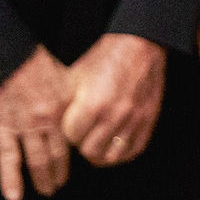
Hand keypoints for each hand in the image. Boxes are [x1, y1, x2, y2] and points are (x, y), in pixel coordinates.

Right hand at [0, 45, 74, 199]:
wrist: (6, 55)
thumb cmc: (32, 61)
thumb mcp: (62, 76)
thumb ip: (69, 98)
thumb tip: (78, 111)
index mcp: (65, 106)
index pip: (74, 138)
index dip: (75, 155)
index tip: (75, 165)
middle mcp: (48, 120)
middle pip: (57, 154)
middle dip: (59, 174)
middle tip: (59, 187)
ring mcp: (26, 127)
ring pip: (36, 160)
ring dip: (42, 179)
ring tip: (46, 192)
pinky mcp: (3, 129)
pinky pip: (9, 159)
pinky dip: (11, 180)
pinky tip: (15, 196)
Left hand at [60, 34, 165, 167]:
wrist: (139, 42)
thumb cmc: (105, 55)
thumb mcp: (75, 75)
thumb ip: (64, 103)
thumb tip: (51, 123)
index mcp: (93, 104)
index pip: (71, 137)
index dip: (68, 130)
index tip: (71, 122)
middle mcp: (115, 115)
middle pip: (90, 151)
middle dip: (82, 143)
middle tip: (83, 132)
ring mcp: (134, 119)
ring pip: (112, 156)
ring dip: (101, 152)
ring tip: (96, 142)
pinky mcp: (149, 119)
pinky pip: (134, 150)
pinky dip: (122, 152)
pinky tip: (114, 144)